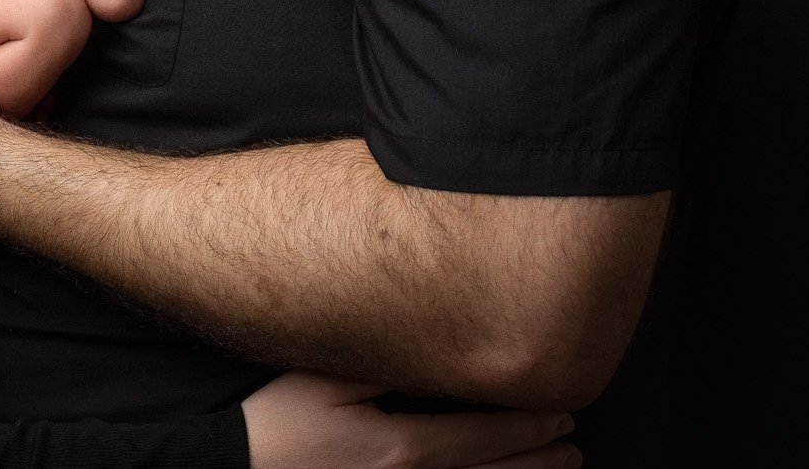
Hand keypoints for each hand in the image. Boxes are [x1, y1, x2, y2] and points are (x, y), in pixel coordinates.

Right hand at [242, 373, 578, 468]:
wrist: (235, 466)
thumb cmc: (276, 421)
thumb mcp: (328, 379)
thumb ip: (387, 365)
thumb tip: (439, 350)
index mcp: (402, 451)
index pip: (484, 439)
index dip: (528, 427)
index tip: (562, 414)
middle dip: (537, 462)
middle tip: (573, 448)